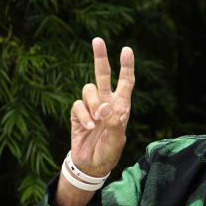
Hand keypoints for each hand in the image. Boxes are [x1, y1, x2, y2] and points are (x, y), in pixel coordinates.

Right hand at [69, 38, 134, 176]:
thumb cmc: (109, 153)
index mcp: (121, 106)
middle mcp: (106, 102)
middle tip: (98, 40)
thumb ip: (113, 124)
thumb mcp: (116, 141)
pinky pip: (78, 105)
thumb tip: (105, 108)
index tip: (127, 50)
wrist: (91, 165)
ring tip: (96, 119)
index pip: (125, 82)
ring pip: (89, 89)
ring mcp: (91, 107)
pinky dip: (83, 115)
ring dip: (93, 102)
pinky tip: (88, 128)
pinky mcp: (78, 113)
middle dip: (100, 57)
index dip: (126, 66)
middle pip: (103, 74)